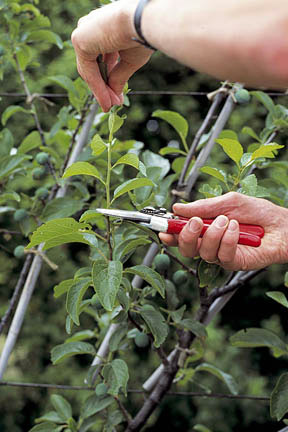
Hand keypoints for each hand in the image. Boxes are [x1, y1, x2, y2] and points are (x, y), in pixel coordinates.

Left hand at [71, 0, 152, 111]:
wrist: (142, 22)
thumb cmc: (142, 34)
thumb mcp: (129, 61)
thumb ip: (118, 77)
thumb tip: (115, 98)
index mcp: (103, 29)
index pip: (100, 60)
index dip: (107, 81)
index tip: (115, 98)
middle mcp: (91, 29)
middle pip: (92, 67)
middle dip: (103, 88)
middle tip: (112, 105)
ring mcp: (83, 33)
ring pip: (89, 70)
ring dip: (100, 91)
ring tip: (110, 105)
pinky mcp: (79, 40)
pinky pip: (87, 70)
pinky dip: (97, 87)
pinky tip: (106, 99)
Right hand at [159, 192, 287, 270]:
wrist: (283, 225)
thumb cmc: (259, 213)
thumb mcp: (229, 202)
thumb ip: (204, 206)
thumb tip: (178, 208)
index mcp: (205, 228)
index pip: (181, 234)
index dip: (170, 233)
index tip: (163, 228)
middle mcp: (210, 242)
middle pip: (186, 248)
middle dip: (186, 235)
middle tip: (195, 222)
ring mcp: (221, 254)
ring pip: (202, 252)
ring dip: (213, 234)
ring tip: (227, 221)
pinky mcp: (234, 263)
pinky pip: (222, 256)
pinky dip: (227, 241)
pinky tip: (237, 230)